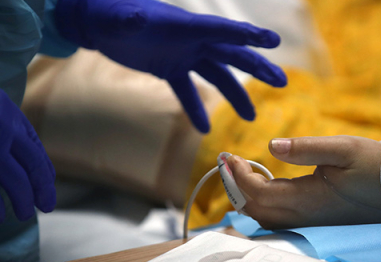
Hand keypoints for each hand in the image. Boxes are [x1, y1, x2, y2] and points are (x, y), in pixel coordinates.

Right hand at [0, 67, 55, 222]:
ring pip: (17, 183)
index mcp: (6, 110)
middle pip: (34, 165)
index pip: (34, 144)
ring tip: (24, 214)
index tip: (45, 181)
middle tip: (46, 204)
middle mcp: (3, 129)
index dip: (42, 167)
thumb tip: (6, 144)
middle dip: (43, 188)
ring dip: (23, 202)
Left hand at [55, 0, 287, 132]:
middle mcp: (191, 40)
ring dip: (235, 94)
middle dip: (257, 68)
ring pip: (216, 76)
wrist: (98, 22)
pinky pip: (187, 92)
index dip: (247, 36)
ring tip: (250, 117)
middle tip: (282, 81)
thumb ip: (129, 20)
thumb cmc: (108, 13)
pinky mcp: (169, 68)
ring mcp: (183, 54)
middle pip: (231, 55)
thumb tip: (134, 20)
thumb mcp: (118, 17)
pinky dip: (195, 109)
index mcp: (186, 25)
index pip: (223, 31)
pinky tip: (203, 129)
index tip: (272, 42)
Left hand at [227, 136, 380, 228]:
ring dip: (248, 198)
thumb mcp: (347, 149)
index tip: (227, 155)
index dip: (236, 176)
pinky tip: (270, 188)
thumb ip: (307, 147)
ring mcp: (315, 225)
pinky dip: (265, 205)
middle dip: (235, 188)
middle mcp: (307, 219)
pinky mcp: (324, 224)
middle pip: (256, 211)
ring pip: (268, 220)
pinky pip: (282, 221)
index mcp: (308, 201)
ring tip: (240, 174)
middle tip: (227, 163)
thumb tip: (270, 146)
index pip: (256, 193)